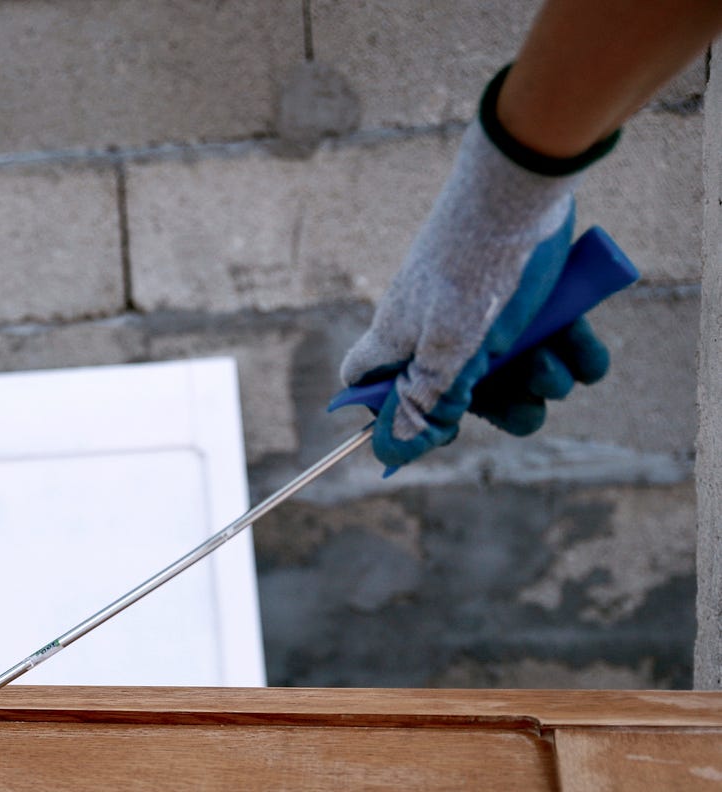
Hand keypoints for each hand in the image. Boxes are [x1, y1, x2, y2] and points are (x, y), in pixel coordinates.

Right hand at [341, 121, 611, 467]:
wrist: (525, 184)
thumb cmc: (478, 268)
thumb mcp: (451, 346)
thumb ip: (424, 401)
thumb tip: (390, 450)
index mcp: (401, 342)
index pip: (367, 385)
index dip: (394, 414)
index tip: (436, 424)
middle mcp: (438, 330)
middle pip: (459, 396)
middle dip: (502, 404)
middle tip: (525, 396)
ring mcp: (485, 313)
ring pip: (513, 373)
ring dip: (545, 377)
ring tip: (556, 356)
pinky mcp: (530, 296)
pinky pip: (553, 344)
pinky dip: (574, 351)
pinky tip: (582, 343)